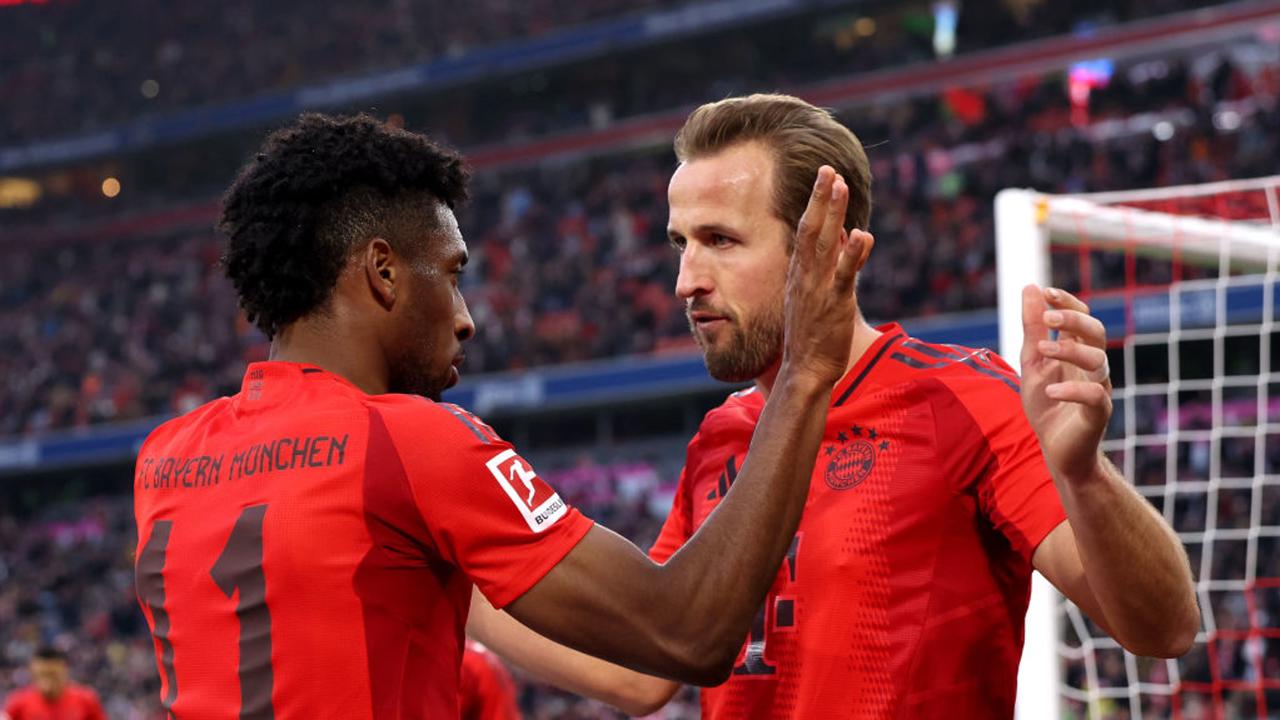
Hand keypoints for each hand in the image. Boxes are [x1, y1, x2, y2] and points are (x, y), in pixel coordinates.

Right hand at [780, 166, 872, 386]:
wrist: (805, 369)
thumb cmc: (811, 335)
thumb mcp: (816, 296)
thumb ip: (832, 266)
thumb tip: (846, 238)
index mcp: (799, 273)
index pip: (806, 231)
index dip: (816, 203)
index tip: (826, 177)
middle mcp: (805, 276)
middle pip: (811, 229)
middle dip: (820, 198)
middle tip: (828, 169)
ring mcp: (818, 289)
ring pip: (825, 244)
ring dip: (833, 214)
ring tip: (840, 186)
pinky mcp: (835, 305)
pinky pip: (843, 276)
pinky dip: (852, 255)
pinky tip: (862, 234)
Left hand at [1019, 285, 1111, 483]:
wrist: (1055, 449)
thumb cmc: (1047, 403)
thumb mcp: (1033, 361)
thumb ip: (1033, 328)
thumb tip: (1031, 286)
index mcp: (1078, 351)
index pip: (1083, 317)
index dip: (1069, 302)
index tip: (1047, 292)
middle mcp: (1093, 367)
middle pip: (1097, 332)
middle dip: (1074, 319)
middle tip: (1048, 316)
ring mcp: (1098, 389)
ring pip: (1099, 360)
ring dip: (1071, 350)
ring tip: (1044, 350)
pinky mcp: (1098, 414)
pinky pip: (1096, 396)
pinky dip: (1073, 390)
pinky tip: (1052, 389)